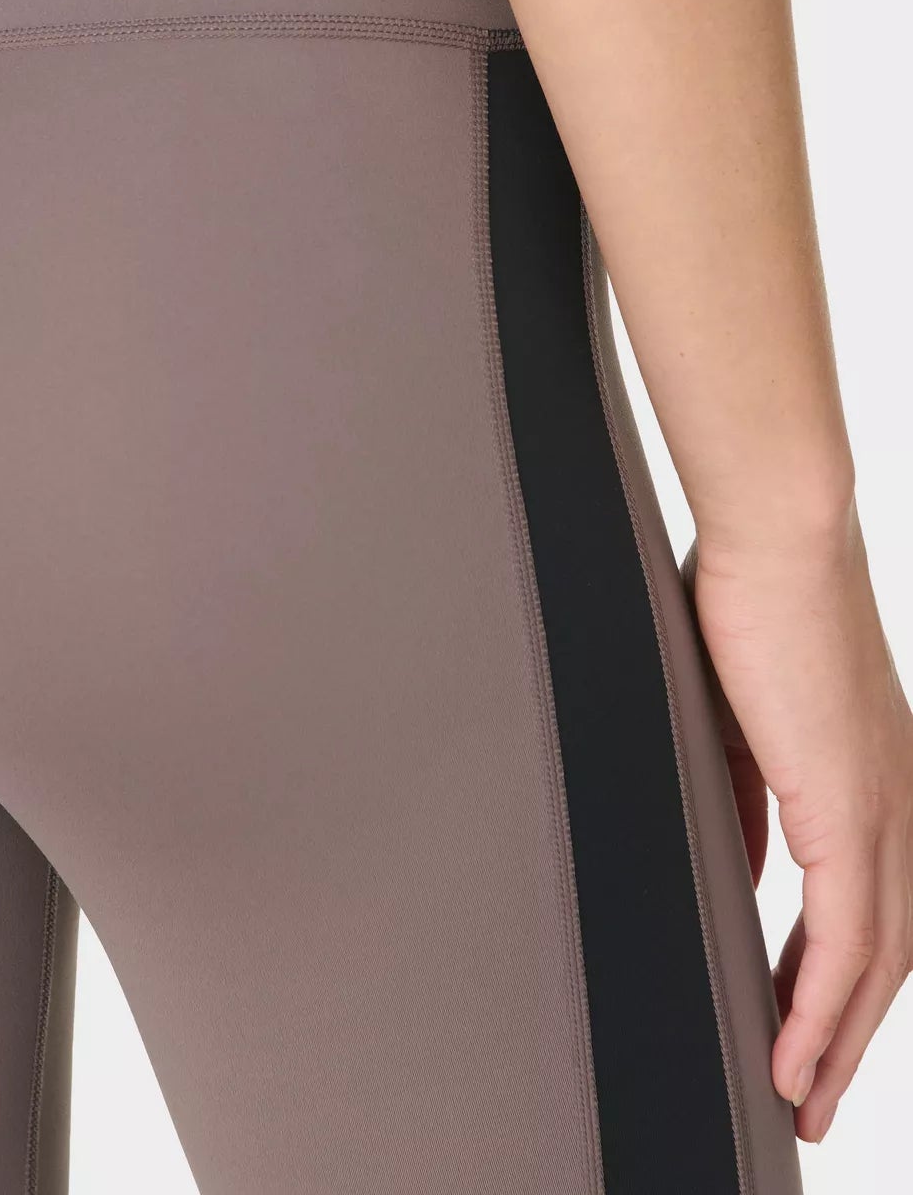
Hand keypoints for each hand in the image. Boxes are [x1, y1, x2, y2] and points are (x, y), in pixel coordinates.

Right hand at [683, 511, 912, 1143]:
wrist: (777, 533)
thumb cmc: (749, 590)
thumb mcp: (738, 707)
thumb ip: (748, 786)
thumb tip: (737, 846)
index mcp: (866, 774)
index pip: (865, 902)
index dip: (833, 974)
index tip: (797, 1020)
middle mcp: (893, 801)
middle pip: (885, 952)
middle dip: (841, 1033)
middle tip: (805, 1093)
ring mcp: (881, 808)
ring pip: (876, 963)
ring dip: (835, 1043)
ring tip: (797, 1097)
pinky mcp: (851, 810)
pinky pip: (845, 942)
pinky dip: (820, 1011)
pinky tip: (792, 1054)